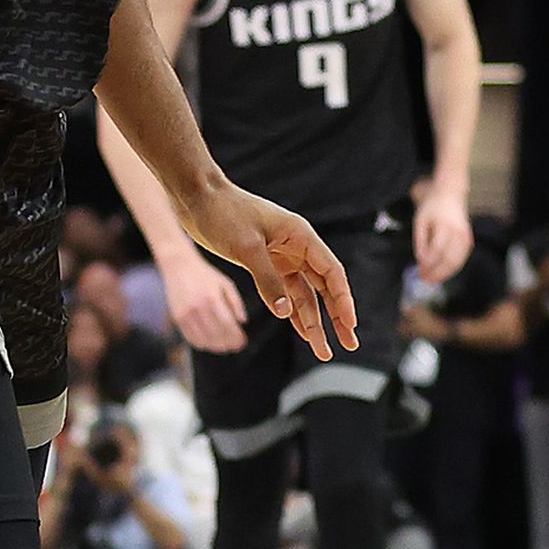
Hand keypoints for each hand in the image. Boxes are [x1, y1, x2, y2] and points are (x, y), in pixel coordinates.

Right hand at [157, 251, 247, 353]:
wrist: (179, 266)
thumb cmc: (206, 275)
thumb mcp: (226, 283)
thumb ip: (236, 302)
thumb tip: (243, 322)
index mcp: (212, 298)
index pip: (227, 325)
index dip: (236, 337)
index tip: (243, 342)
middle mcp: (198, 307)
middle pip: (216, 335)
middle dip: (228, 344)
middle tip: (236, 346)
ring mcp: (186, 314)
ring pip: (203, 340)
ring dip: (216, 347)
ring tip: (225, 346)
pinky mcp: (177, 318)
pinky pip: (191, 338)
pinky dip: (202, 344)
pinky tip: (210, 342)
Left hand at [181, 185, 355, 358]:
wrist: (197, 197)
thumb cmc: (223, 213)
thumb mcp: (246, 248)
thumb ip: (268, 281)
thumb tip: (286, 313)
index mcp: (300, 236)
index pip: (332, 273)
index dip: (343, 300)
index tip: (351, 324)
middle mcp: (297, 248)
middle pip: (325, 288)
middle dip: (337, 318)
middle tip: (350, 344)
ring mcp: (282, 257)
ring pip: (305, 295)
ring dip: (314, 322)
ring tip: (324, 350)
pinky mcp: (266, 264)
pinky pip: (285, 293)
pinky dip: (293, 313)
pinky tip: (303, 332)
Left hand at [412, 183, 473, 282]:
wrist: (450, 195)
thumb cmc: (433, 208)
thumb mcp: (420, 221)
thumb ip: (421, 241)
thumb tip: (421, 261)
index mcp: (445, 225)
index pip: (437, 249)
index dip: (428, 262)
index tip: (419, 270)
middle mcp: (459, 233)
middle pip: (449, 259)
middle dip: (436, 272)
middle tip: (425, 279)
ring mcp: (466, 238)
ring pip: (457, 262)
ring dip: (444, 274)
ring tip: (432, 279)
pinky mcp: (469, 242)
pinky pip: (461, 260)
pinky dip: (452, 269)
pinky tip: (442, 273)